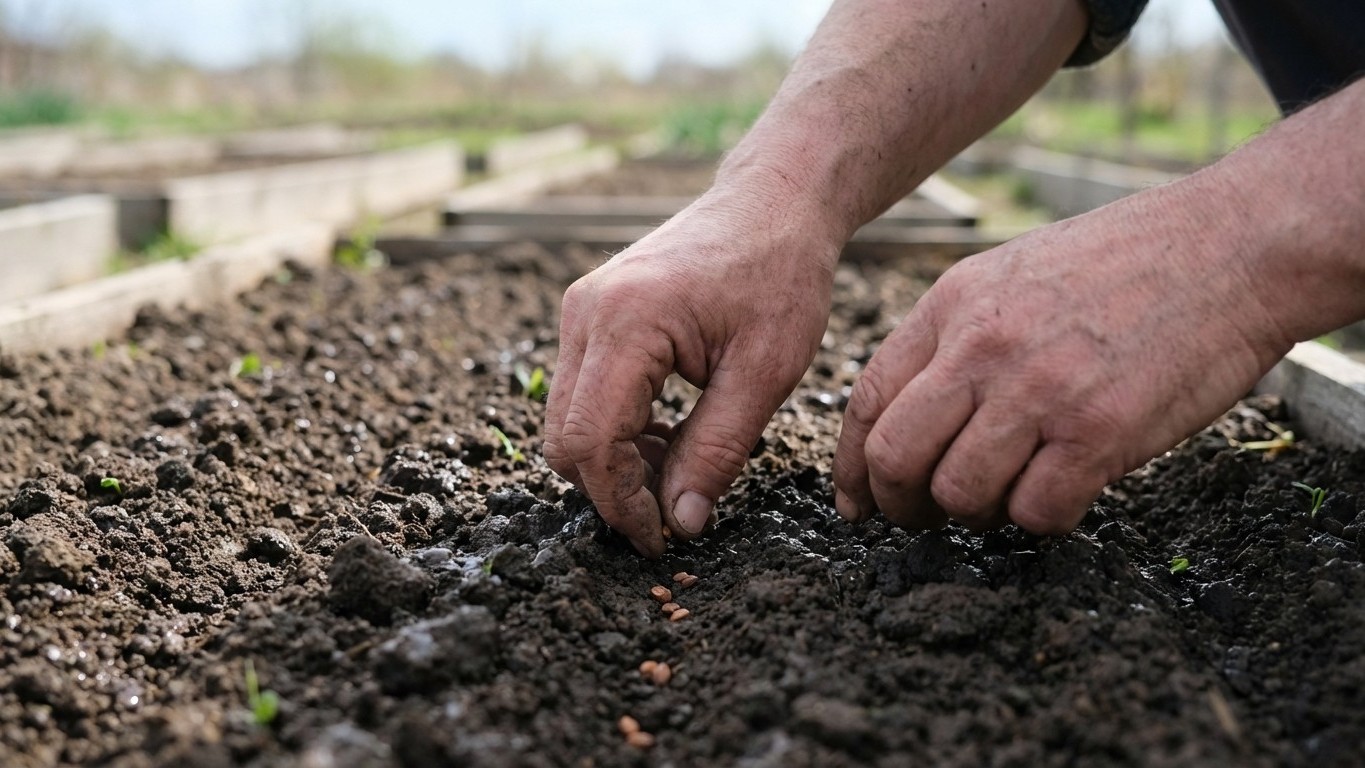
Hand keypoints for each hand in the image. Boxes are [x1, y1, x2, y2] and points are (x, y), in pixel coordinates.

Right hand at [545, 182, 840, 556]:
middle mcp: (586, 314)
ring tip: (681, 468)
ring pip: (567, 420)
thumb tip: (682, 523)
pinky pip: (581, 393)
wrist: (772, 203)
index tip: (662, 539)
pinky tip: (669, 434)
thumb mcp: (764, 373)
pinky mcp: (590, 315)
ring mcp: (581, 311)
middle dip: (612, 489)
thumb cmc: (779, 275)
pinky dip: (616, 429)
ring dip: (615, 461)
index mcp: (626, 323)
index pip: (592, 442)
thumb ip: (718, 451)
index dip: (621, 503)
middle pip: (565, 438)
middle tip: (672, 514)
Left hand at [833, 179, 1293, 533]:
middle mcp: (983, 348)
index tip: (857, 501)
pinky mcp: (1100, 432)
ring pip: (960, 494)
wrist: (1229, 245)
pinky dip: (1041, 519)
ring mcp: (1039, 391)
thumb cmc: (1123, 263)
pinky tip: (1062, 492)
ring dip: (976, 515)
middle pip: (897, 457)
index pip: (868, 401)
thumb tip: (908, 415)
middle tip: (923, 519)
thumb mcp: (1009, 273)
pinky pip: (1036, 512)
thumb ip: (954, 338)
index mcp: (952, 306)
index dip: (853, 466)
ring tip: (1006, 498)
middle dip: (899, 505)